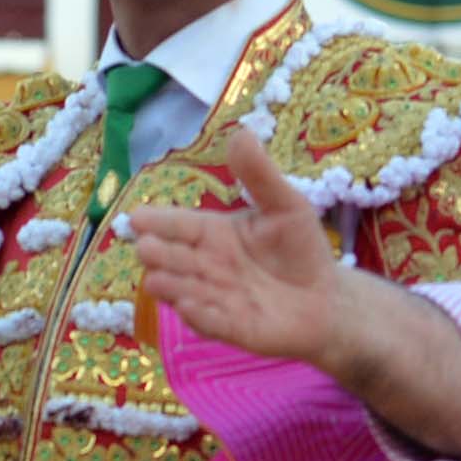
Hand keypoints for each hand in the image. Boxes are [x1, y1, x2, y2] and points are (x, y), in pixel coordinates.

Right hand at [124, 124, 347, 363]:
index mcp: (211, 234)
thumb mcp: (286, 205)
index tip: (136, 218)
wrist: (324, 299)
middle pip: (170, 259)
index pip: (177, 225)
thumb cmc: (299, 250)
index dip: (157, 221)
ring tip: (158, 280)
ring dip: (170, 286)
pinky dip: (199, 316)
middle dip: (157, 254)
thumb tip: (240, 132)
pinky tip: (190, 307)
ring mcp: (212, 298)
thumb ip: (260, 175)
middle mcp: (203, 266)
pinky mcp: (228, 328)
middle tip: (149, 248)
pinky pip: (208, 322)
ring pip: (180, 291)